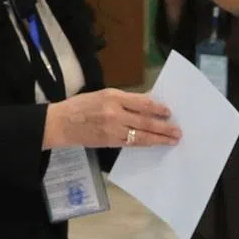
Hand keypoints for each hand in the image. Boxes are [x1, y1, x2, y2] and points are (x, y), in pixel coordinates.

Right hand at [44, 88, 181, 149]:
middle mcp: (115, 113)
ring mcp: (113, 129)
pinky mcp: (110, 142)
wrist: (61, 123)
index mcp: (113, 97)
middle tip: (177, 131)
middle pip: (146, 121)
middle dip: (164, 127)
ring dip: (158, 138)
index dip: (158, 108)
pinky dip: (145, 143)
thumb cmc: (81, 106)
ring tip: (171, 140)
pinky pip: (132, 143)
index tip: (168, 112)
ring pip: (141, 135)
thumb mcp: (103, 95)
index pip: (143, 103)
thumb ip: (124, 100)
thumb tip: (146, 104)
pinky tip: (154, 143)